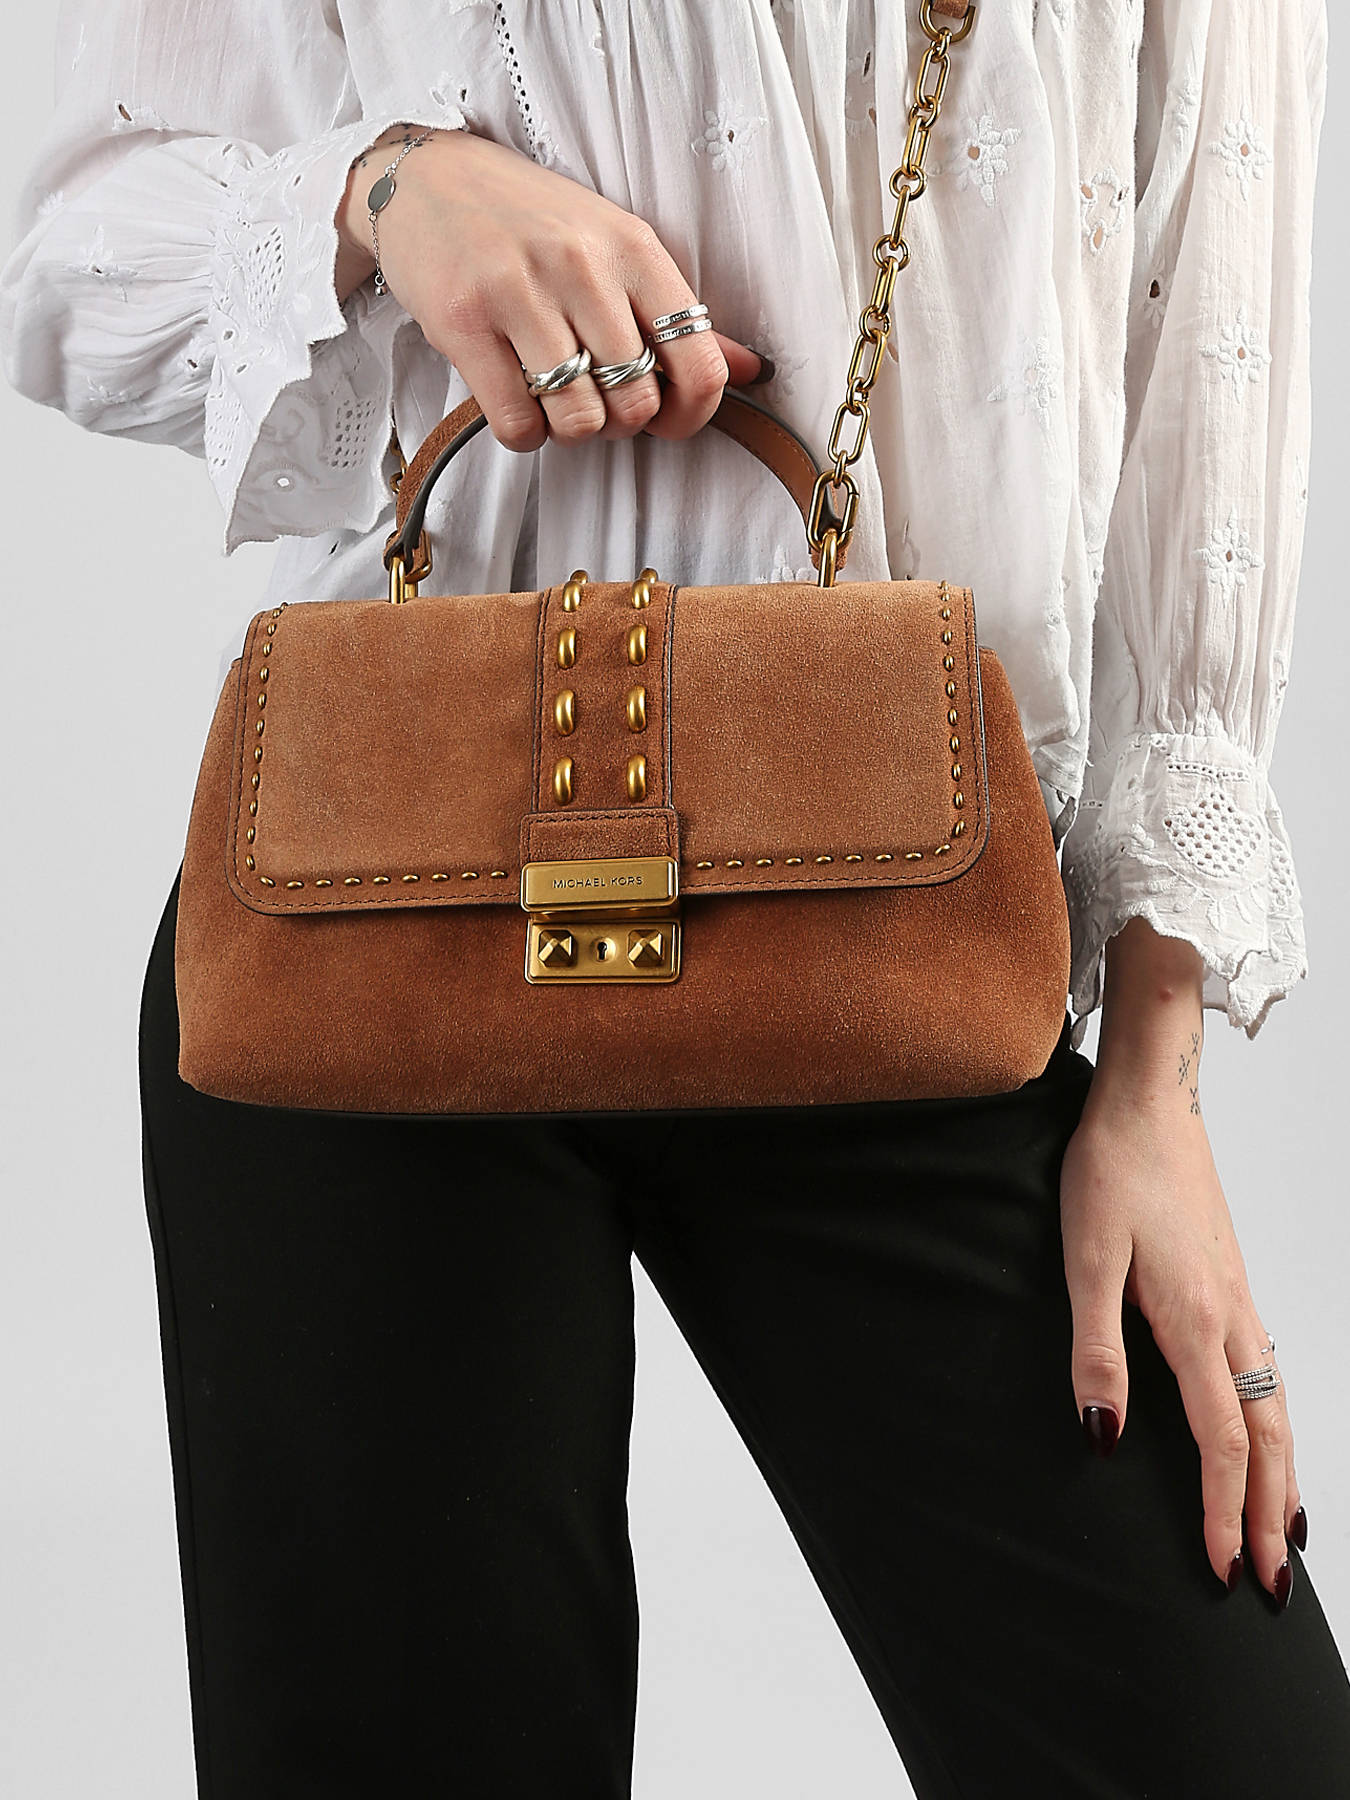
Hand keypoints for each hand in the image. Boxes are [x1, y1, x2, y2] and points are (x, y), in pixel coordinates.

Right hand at [336, 124, 766, 449]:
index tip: (666, 418)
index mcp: (635, 248)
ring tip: (551, 398)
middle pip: (636, 403)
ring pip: (578, 421)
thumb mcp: (615, 249)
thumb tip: (751, 370)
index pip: (699, 364)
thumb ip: (679, 316)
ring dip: (567, 430)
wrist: (428, 179)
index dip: (691, 415)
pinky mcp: (463, 322)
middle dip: (618, 423)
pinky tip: (515, 403)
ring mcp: (520, 292)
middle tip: (594, 399)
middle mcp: (583, 265)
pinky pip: (517, 424)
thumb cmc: (531, 222)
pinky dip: (522, 434)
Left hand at [1059, 919, 1303, 1603]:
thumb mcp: (1084, 1260)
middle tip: (1269, 1584)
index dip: (1222, 1511)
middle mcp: (1232, 1318)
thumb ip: (1095, 1351)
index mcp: (1195, 1322)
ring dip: (1284, 1477)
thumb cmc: (1110, 1172)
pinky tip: (1267, 1436)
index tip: (1219, 1570)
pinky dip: (1278, 1427)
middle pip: (1267, 1438)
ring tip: (1286, 1533)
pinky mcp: (1232, 1283)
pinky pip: (1269, 1375)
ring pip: (1278, 1409)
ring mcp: (1240, 1300)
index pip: (1221, 1442)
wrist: (1148, 1100)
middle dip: (1271, 1514)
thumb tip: (1106, 1438)